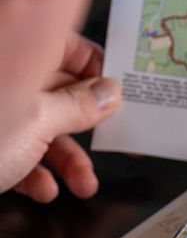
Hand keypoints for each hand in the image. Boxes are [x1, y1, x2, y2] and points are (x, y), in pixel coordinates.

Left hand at [0, 33, 120, 201]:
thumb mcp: (38, 122)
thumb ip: (80, 105)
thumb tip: (108, 93)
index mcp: (18, 52)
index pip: (73, 48)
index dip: (102, 76)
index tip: (123, 101)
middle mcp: (2, 74)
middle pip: (59, 91)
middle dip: (86, 127)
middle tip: (110, 145)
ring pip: (38, 124)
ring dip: (65, 159)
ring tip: (80, 184)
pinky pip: (13, 147)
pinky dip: (31, 170)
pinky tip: (40, 189)